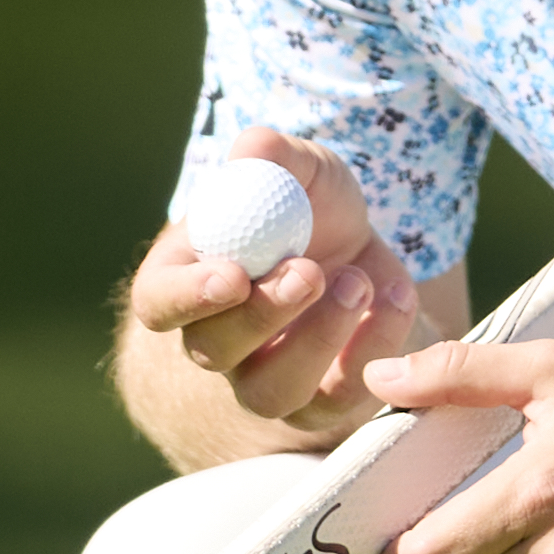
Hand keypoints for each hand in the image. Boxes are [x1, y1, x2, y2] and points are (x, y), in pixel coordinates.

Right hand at [123, 130, 428, 445]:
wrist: (360, 242)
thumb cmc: (307, 202)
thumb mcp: (299, 166)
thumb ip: (273, 154)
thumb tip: (252, 150)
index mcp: (184, 277)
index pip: (158, 303)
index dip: (187, 298)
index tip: (233, 275)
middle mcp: (214, 338)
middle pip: (213, 350)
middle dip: (263, 314)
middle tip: (309, 271)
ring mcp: (265, 377)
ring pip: (271, 393)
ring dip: (317, 342)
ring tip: (359, 282)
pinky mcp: (321, 402)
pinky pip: (339, 402)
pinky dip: (373, 351)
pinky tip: (395, 297)